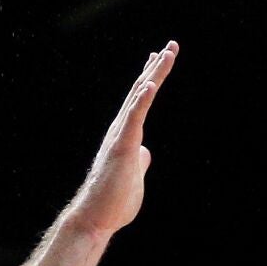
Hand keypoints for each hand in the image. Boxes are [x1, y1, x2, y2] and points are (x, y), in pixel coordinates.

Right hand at [65, 42, 178, 235]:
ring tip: (166, 54)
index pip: (139, 101)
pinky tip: (151, 84)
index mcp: (126, 136)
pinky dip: (142, 99)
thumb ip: (139, 161)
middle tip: (170, 46)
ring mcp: (121, 136)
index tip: (158, 59)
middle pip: (141, 91)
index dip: (150, 78)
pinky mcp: (122, 147)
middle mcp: (121, 130)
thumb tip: (145, 152)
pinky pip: (134, 118)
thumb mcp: (134, 176)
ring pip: (139, 98)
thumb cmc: (113, 202)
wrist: (96, 219)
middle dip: (156, 68)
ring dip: (153, 75)